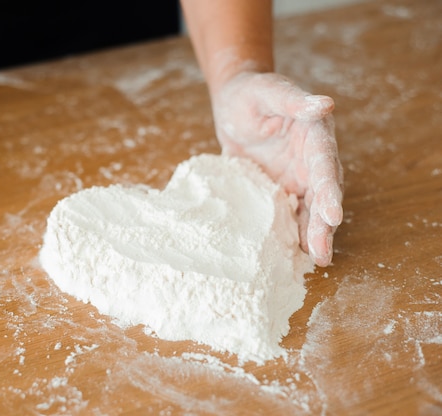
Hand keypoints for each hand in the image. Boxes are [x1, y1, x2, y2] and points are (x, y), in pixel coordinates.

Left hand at [212, 71, 342, 266]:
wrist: (234, 107)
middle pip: (322, 194)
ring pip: (310, 209)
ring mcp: (297, 177)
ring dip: (313, 234)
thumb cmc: (250, 93)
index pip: (325, 164)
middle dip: (324, 224)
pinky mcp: (281, 190)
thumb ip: (293, 99)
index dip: (329, 190)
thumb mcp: (267, 91)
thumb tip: (326, 104)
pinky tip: (292, 255)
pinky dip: (292, 232)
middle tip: (322, 251)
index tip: (334, 214)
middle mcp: (311, 160)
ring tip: (317, 260)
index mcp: (315, 135)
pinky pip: (289, 213)